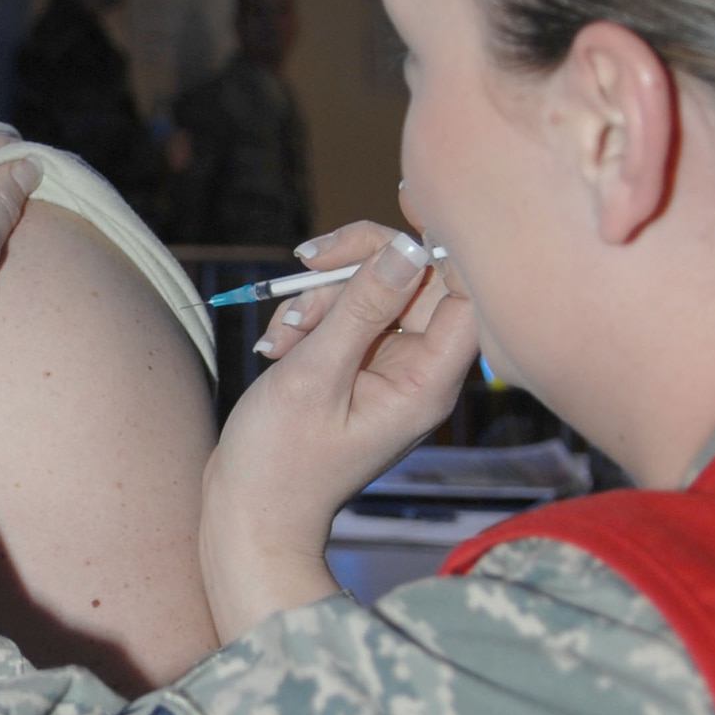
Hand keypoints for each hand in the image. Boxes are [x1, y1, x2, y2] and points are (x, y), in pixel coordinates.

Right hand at [199, 223, 476, 640]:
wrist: (250, 514)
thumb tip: (406, 247)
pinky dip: (309, 317)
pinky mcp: (359, 365)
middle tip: (304, 268)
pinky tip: (280, 345)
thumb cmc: (282, 460)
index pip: (465, 289)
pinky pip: (345, 314)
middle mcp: (419, 369)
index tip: (403, 200)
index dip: (440, 241)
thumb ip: (361, 307)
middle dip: (352, 269)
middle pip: (412, 279)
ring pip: (370, 291)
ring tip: (284, 337)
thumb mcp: (316, 375)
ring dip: (320, 297)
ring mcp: (388, 366)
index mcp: (429, 380)